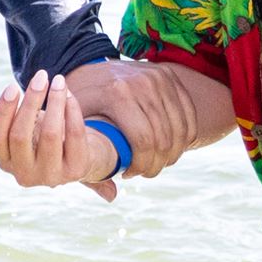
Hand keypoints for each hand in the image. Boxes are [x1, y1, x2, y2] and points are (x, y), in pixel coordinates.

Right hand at [0, 70, 120, 200]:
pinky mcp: (76, 170)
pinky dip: (72, 112)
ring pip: (50, 134)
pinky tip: (70, 95)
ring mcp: (51, 175)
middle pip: (20, 135)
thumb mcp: (16, 127)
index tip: (12, 86)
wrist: (75, 157)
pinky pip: (74, 136)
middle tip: (40, 76)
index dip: (2, 111)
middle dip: (31, 101)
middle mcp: (25, 174)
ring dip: (55, 102)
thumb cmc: (38, 136)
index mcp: (5, 162)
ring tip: (58, 80)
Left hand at [61, 59, 197, 178]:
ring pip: (179, 129)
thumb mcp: (72, 124)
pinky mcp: (169, 76)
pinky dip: (184, 137)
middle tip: (144, 173)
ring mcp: (159, 77)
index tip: (129, 174)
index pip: (144, 141)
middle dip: (157, 164)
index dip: (142, 165)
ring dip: (172, 153)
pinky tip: (171, 149)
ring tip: (157, 163)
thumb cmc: (78, 101)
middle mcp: (142, 83)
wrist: (88, 64)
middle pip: (163, 137)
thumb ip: (88, 158)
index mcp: (118, 94)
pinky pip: (188, 115)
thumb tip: (112, 196)